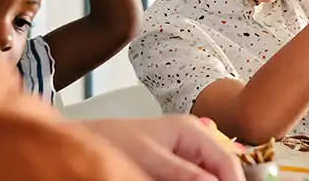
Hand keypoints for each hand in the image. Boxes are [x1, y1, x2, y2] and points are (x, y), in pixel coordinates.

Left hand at [81, 115, 244, 180]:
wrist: (80, 143)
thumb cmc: (111, 142)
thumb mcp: (150, 159)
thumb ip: (185, 173)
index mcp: (192, 132)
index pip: (228, 161)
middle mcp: (193, 143)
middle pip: (220, 172)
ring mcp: (183, 158)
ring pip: (206, 178)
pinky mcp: (171, 171)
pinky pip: (192, 179)